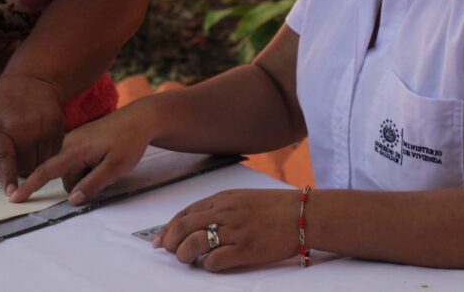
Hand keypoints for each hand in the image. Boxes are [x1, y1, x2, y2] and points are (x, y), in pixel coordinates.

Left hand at [0, 74, 64, 194]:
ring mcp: (44, 127)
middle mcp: (25, 129)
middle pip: (26, 167)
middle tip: (17, 153)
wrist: (30, 81)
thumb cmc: (1, 106)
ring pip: (42, 163)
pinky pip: (54, 153)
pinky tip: (40, 141)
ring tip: (28, 146)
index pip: (5, 158)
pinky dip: (47, 153)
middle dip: (21, 167)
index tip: (11, 194)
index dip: (8, 177)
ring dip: (35, 162)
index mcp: (2, 130)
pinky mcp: (58, 126)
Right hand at [10, 103, 152, 204]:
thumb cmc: (129, 142)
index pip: (47, 170)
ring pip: (72, 170)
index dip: (30, 186)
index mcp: (75, 150)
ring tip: (108, 162)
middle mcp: (69, 143)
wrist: (139, 118)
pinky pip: (77, 161)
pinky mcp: (80, 140)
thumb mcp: (116, 167)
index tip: (13, 197)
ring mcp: (74, 140)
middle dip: (81, 183)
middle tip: (108, 172)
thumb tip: (73, 200)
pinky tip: (105, 158)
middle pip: (65, 176)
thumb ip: (93, 184)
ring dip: (87, 174)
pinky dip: (88, 166)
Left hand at [154, 189, 302, 271]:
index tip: (160, 239)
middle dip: (170, 240)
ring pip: (196, 243)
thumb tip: (195, 223)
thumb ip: (219, 208)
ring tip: (186, 260)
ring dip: (185, 254)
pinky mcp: (247, 249)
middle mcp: (226, 212)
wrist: (303, 214)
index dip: (169, 226)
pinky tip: (210, 265)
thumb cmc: (274, 207)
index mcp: (223, 198)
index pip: (186, 212)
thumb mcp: (242, 198)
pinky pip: (217, 259)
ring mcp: (236, 230)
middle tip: (167, 251)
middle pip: (185, 226)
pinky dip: (207, 265)